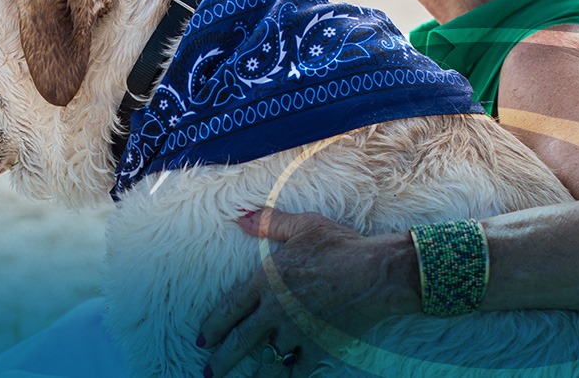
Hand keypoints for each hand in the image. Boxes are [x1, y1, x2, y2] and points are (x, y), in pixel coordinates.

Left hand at [197, 208, 418, 376]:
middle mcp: (276, 310)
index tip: (203, 339)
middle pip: (241, 340)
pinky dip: (288, 376)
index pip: (230, 308)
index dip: (214, 325)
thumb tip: (241, 217)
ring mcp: (297, 331)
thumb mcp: (303, 226)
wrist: (376, 273)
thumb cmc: (341, 245)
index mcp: (267, 281)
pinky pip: (298, 369)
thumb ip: (270, 223)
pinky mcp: (320, 346)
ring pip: (268, 359)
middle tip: (207, 372)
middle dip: (221, 359)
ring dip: (255, 372)